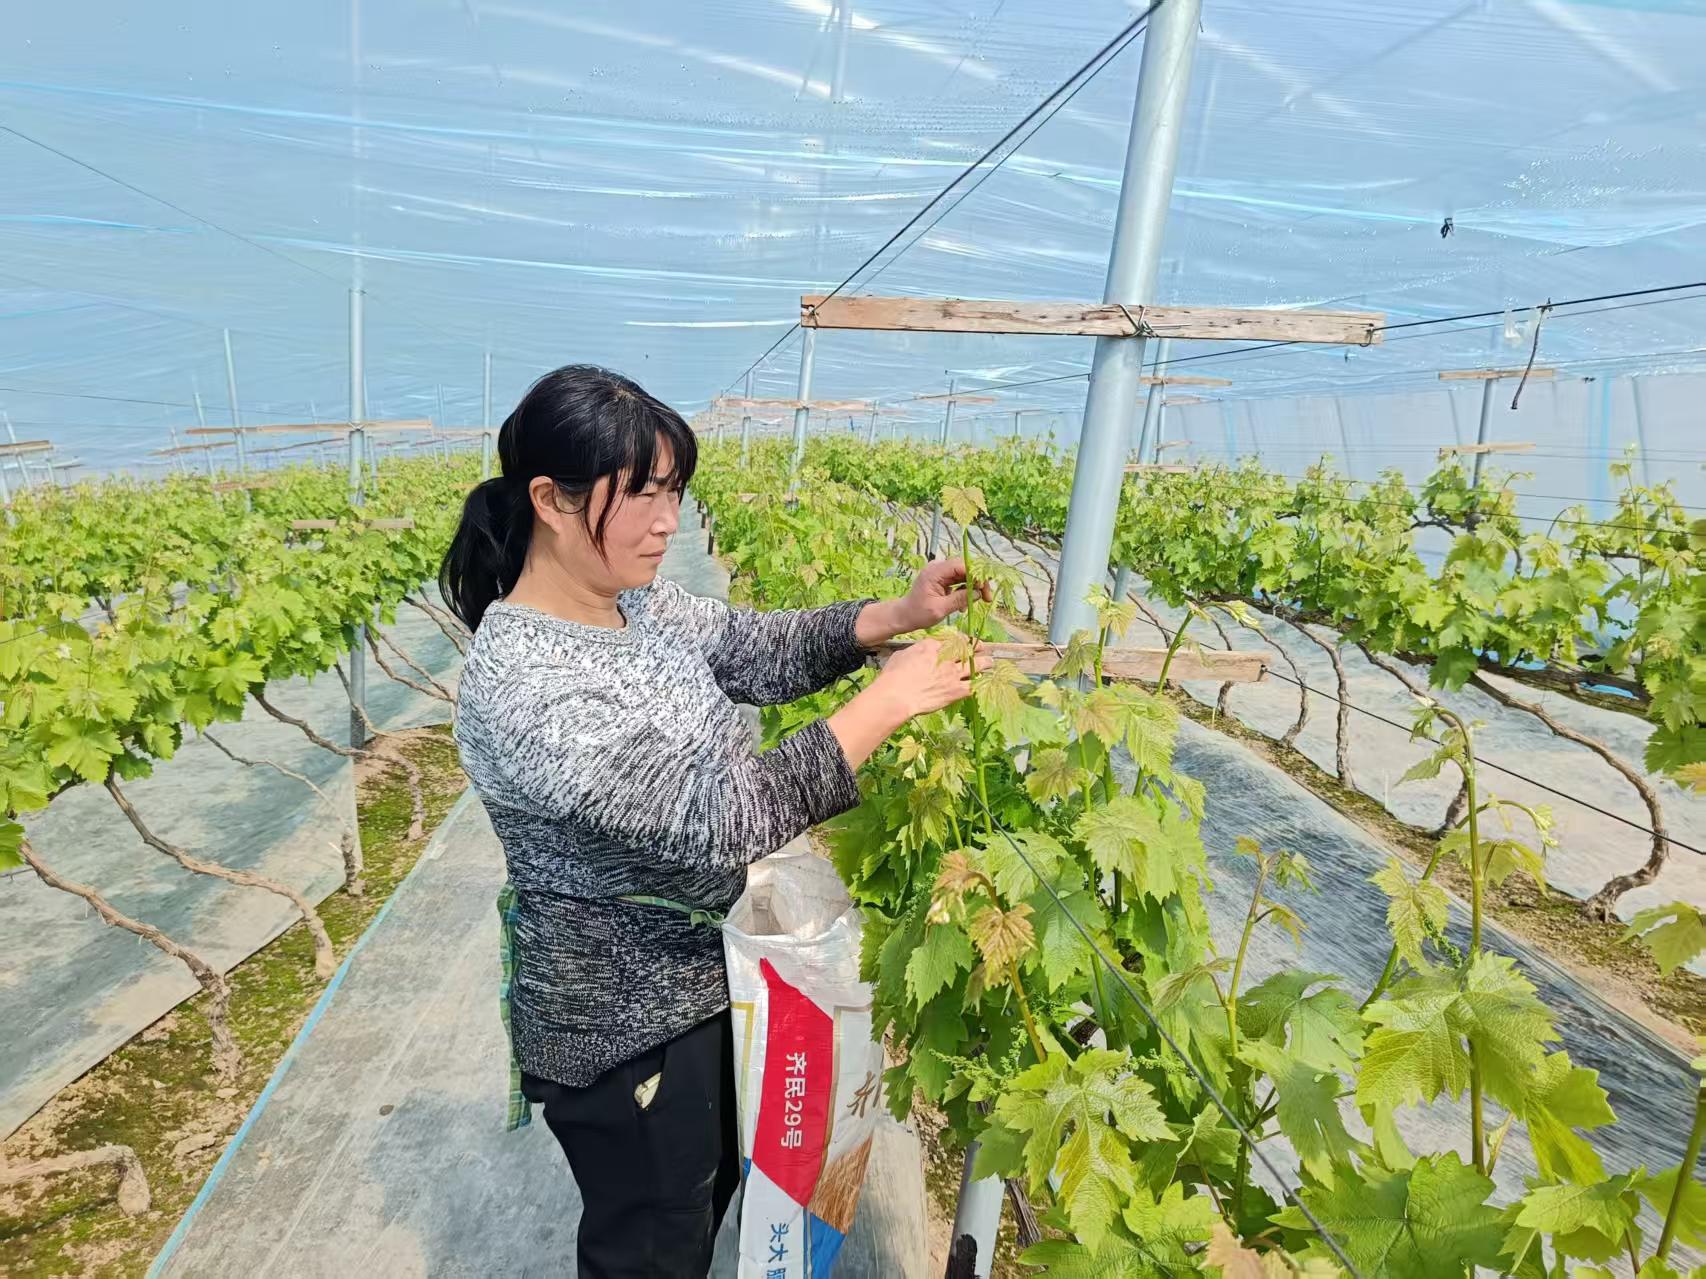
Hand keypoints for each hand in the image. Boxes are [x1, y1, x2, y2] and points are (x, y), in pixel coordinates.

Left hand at [857, 559, 993, 645]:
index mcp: (935, 571)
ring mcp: (940, 572)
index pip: (961, 565)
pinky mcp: (943, 578)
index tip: (984, 589)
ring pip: (964, 573)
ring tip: (981, 600)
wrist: (904, 615)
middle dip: (978, 581)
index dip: (976, 575)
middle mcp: (938, 567)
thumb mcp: (940, 609)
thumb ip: (959, 599)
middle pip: (965, 567)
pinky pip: (959, 580)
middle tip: (987, 597)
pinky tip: (966, 603)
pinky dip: (966, 590)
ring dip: (974, 586)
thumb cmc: (918, 613)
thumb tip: (978, 593)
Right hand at [871, 637, 992, 718]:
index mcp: (932, 646)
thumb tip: (918, 652)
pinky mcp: (956, 690)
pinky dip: (978, 684)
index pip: (951, 639)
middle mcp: (946, 657)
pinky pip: (973, 686)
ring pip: (976, 665)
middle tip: (983, 648)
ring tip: (990, 663)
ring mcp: (953, 674)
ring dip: (985, 663)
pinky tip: (982, 684)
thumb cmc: (893, 676)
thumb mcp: (902, 655)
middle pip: (968, 649)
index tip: (965, 640)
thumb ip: (915, 651)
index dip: (961, 639)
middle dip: (977, 647)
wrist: (897, 696)